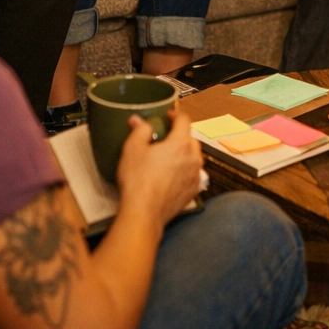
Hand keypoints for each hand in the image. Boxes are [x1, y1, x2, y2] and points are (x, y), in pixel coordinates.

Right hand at [117, 111, 202, 230]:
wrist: (144, 213)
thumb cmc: (138, 180)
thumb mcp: (133, 149)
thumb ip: (139, 130)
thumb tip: (138, 120)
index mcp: (181, 143)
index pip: (184, 120)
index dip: (175, 115)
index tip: (168, 116)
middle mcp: (193, 157)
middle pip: (191, 138)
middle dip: (180, 134)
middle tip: (166, 136)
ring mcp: (195, 175)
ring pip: (194, 156)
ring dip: (184, 152)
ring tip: (169, 156)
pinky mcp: (193, 190)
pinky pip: (193, 173)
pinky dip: (185, 169)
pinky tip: (173, 174)